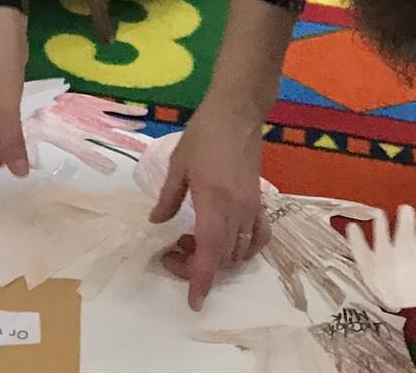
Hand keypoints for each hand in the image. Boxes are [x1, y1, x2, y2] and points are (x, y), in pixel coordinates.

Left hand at [149, 98, 268, 310]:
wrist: (237, 113)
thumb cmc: (204, 134)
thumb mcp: (177, 165)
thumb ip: (167, 199)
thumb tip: (156, 222)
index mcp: (213, 203)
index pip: (210, 253)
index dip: (201, 280)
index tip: (194, 301)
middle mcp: (237, 211)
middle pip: (222, 257)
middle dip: (198, 266)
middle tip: (172, 252)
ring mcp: (252, 208)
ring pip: (239, 251)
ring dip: (216, 257)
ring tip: (191, 241)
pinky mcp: (260, 201)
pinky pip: (258, 236)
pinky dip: (244, 248)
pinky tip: (226, 240)